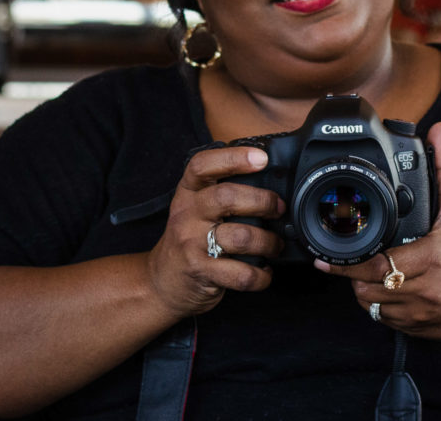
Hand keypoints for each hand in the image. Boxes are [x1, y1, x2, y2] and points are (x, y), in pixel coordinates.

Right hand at [146, 144, 285, 318]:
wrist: (161, 282)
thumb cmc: (189, 240)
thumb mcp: (196, 210)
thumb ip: (221, 194)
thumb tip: (271, 186)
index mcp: (188, 193)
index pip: (202, 165)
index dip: (233, 158)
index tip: (261, 158)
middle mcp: (187, 214)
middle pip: (227, 197)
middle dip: (263, 201)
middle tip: (279, 209)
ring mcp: (191, 243)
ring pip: (241, 236)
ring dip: (268, 242)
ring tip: (275, 245)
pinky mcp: (200, 271)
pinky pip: (241, 274)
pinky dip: (261, 275)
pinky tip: (264, 272)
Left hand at [316, 121, 440, 344]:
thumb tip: (439, 131)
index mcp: (433, 258)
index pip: (377, 265)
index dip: (348, 263)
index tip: (326, 258)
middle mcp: (426, 290)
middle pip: (366, 288)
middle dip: (351, 275)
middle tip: (350, 258)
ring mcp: (421, 315)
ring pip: (371, 306)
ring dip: (362, 290)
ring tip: (367, 271)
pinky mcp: (418, 331)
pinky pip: (384, 320)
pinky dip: (377, 305)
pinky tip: (384, 288)